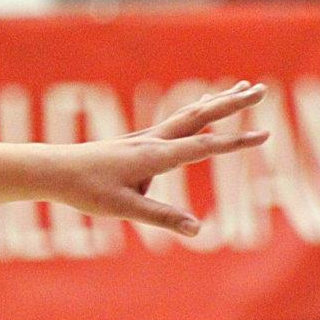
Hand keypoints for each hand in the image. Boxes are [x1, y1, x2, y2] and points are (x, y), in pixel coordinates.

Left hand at [51, 81, 268, 236]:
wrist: (54, 169)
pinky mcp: (138, 141)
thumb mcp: (126, 208)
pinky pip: (175, 122)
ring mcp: (145, 138)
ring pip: (188, 114)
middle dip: (232, 104)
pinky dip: (195, 111)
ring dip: (217, 102)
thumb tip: (198, 230)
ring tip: (239, 89)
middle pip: (200, 116)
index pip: (204, 146)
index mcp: (155, 155)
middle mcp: (153, 140)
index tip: (266, 135)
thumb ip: (163, 217)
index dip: (236, 142)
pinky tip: (199, 107)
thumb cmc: (87, 190)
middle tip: (261, 89)